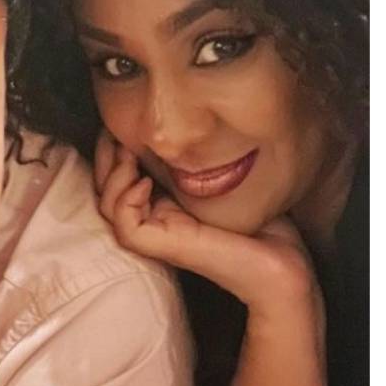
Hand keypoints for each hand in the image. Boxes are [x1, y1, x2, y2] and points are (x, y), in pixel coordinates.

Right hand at [94, 130, 323, 329]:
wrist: (281, 260)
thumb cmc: (258, 219)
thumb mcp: (217, 173)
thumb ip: (191, 157)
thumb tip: (169, 125)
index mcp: (163, 204)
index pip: (117, 177)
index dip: (111, 150)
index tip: (121, 126)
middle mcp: (154, 219)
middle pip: (104, 189)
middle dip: (105, 157)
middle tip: (117, 135)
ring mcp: (158, 235)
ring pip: (107, 207)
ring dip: (113, 176)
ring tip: (130, 157)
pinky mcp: (166, 246)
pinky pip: (126, 226)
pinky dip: (125, 200)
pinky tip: (145, 183)